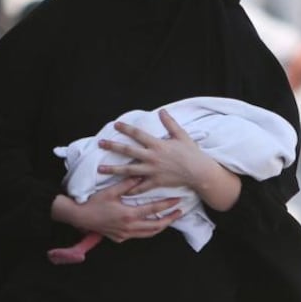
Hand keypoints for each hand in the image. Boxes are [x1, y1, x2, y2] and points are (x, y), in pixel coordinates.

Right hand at [51, 178, 182, 243]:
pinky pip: (138, 236)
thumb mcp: (111, 191)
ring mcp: (125, 234)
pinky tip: (150, 226)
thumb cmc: (94, 203)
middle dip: (170, 219)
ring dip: (160, 227)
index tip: (178, 201)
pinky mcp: (120, 238)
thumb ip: (127, 184)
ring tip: (169, 220)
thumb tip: (140, 174)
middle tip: (179, 213)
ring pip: (149, 233)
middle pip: (156, 226)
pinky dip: (147, 231)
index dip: (167, 205)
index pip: (154, 210)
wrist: (80, 217)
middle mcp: (130, 227)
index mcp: (129, 214)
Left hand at [98, 109, 214, 194]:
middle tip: (100, 143)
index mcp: (158, 145)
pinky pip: (141, 187)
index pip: (138, 134)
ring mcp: (153, 171)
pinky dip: (130, 189)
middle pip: (128, 151)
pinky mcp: (156, 182)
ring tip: (100, 168)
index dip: (126, 128)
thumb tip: (162, 111)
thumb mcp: (181, 135)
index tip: (115, 124)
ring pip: (129, 170)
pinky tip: (120, 190)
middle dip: (113, 146)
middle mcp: (152, 157)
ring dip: (114, 169)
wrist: (200, 172)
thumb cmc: (192, 153)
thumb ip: (170, 123)